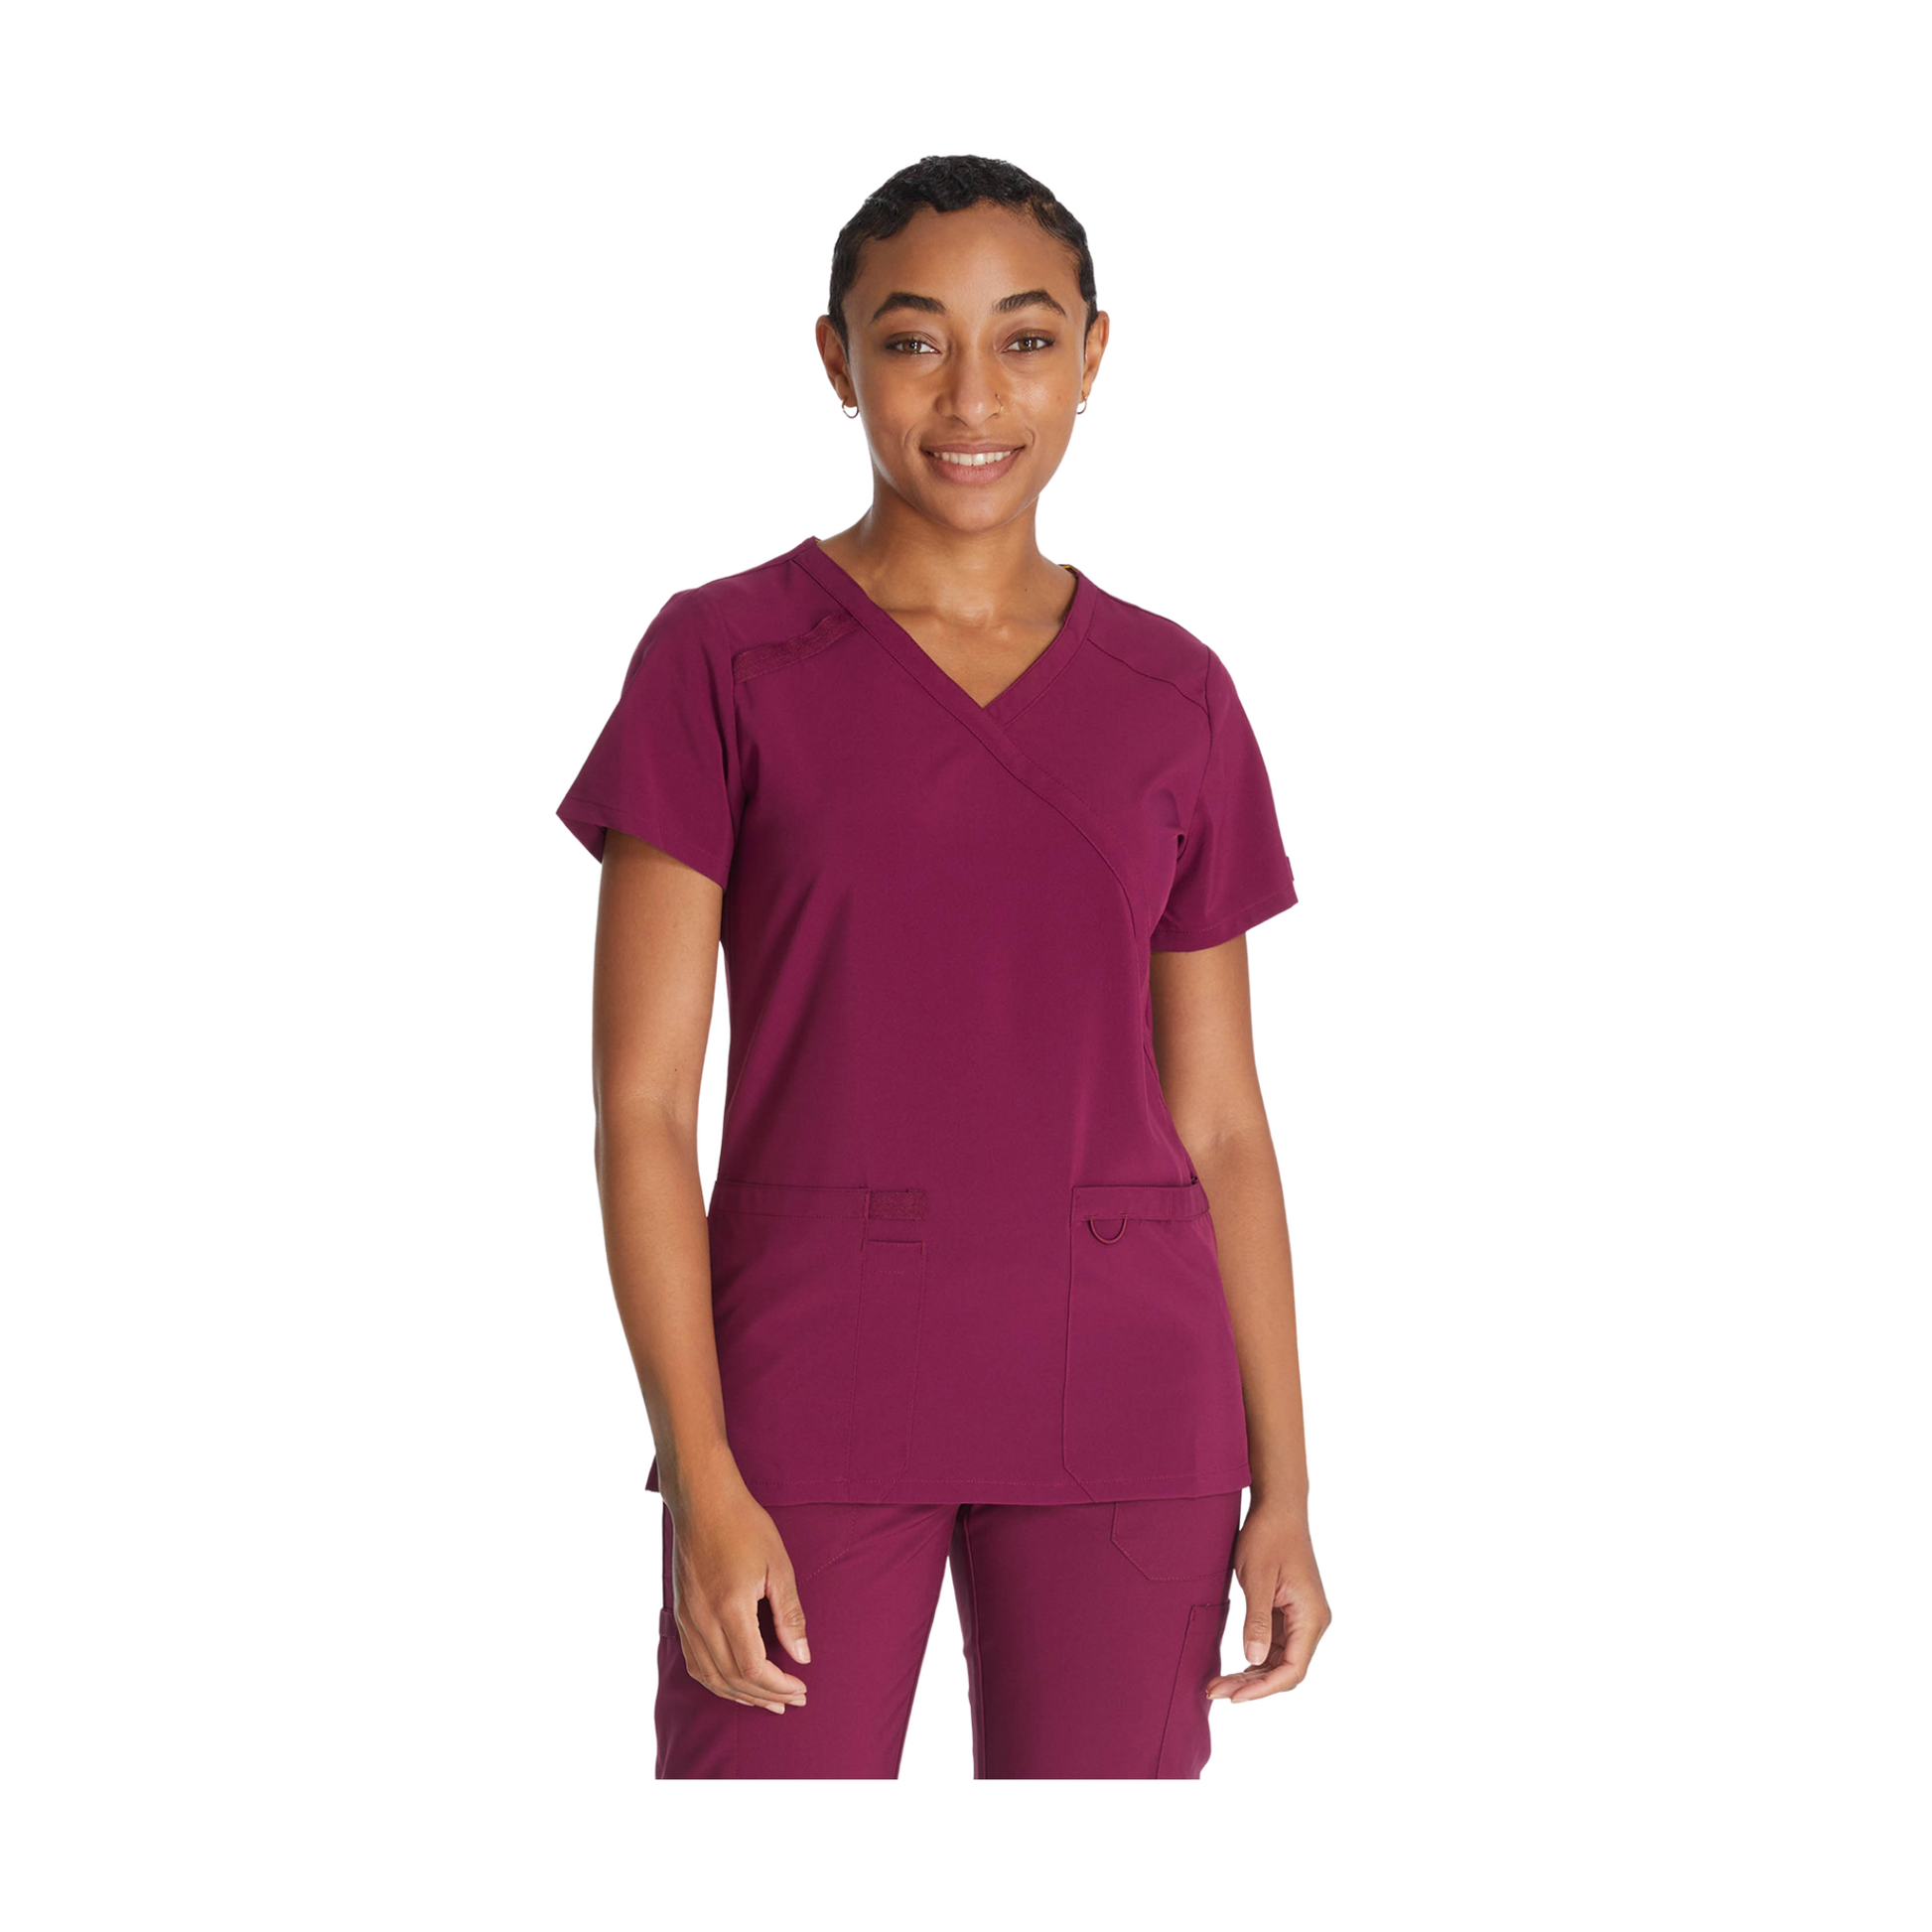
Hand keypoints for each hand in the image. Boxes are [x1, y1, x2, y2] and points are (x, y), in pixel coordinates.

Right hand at [666, 1476, 810, 1714]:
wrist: (703, 1501)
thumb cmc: (744, 1526)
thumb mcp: (779, 1565)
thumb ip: (790, 1614)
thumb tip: (803, 1655)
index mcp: (730, 1607)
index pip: (754, 1669)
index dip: (779, 1686)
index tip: (801, 1688)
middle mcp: (702, 1620)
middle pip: (732, 1679)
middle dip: (766, 1696)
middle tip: (792, 1701)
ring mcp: (687, 1619)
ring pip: (710, 1677)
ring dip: (740, 1696)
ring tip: (768, 1702)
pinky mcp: (680, 1614)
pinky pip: (694, 1663)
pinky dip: (715, 1681)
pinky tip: (733, 1684)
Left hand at [1206, 1499, 1330, 1702]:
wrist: (1278, 1507)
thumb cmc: (1267, 1536)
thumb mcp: (1256, 1578)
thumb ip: (1256, 1621)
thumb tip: (1253, 1660)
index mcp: (1311, 1617)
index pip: (1293, 1670)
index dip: (1263, 1689)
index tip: (1234, 1697)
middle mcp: (1313, 1622)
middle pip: (1286, 1670)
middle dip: (1251, 1686)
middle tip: (1214, 1692)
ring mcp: (1303, 1618)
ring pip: (1279, 1661)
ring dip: (1251, 1675)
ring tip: (1217, 1684)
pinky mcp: (1291, 1612)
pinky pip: (1276, 1646)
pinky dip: (1255, 1659)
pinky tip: (1233, 1666)